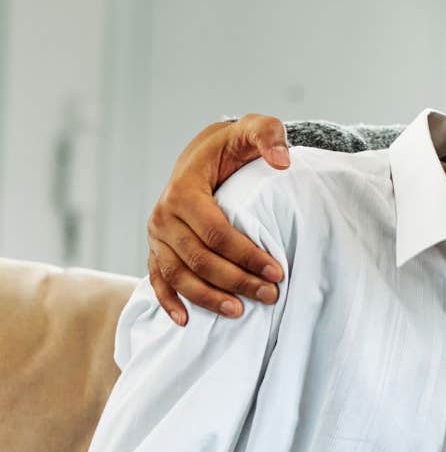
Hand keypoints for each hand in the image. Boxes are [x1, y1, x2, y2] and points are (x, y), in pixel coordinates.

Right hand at [146, 114, 289, 324]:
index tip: (278, 271)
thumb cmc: (233, 146)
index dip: (246, 254)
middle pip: (198, 259)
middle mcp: (163, 215)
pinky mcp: (157, 249)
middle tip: (270, 295)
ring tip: (239, 312)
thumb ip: (269, 136)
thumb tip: (283, 161)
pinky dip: (169, 302)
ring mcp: (157, 236)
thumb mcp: (254, 129)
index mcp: (184, 190)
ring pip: (178, 275)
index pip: (215, 232)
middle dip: (235, 281)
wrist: (205, 154)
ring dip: (208, 297)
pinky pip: (158, 280)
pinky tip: (186, 322)